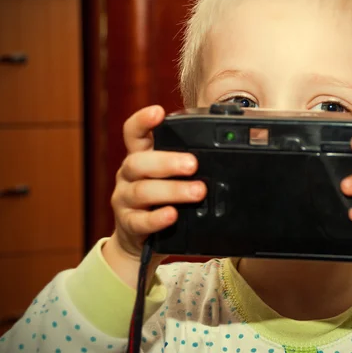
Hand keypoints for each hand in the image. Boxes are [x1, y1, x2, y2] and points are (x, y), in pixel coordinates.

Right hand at [105, 105, 206, 286]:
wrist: (140, 240)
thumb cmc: (160, 201)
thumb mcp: (170, 177)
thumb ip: (187, 165)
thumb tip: (226, 159)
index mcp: (140, 157)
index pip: (133, 133)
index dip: (143, 121)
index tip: (158, 112)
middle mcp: (128, 176)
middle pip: (138, 162)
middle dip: (167, 162)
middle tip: (193, 164)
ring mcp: (125, 200)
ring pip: (143, 191)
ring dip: (173, 190)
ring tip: (198, 192)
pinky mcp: (129, 225)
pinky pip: (140, 221)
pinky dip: (157, 218)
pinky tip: (172, 215)